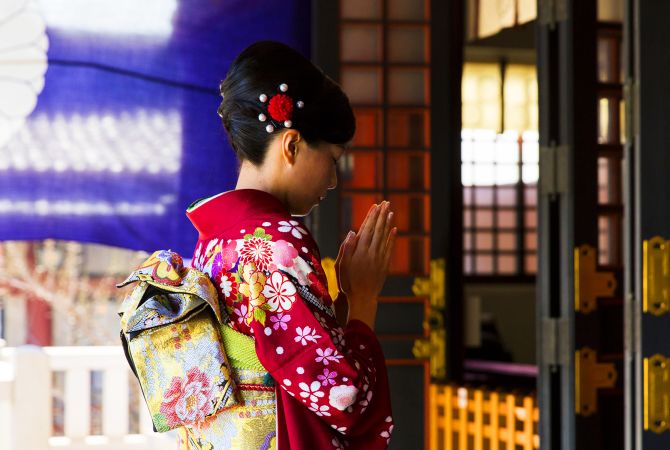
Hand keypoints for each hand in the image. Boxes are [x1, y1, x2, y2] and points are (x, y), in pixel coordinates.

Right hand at [336, 201, 396, 328]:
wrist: (361, 298)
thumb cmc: (347, 282)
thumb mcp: (341, 265)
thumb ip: (346, 248)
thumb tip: (352, 232)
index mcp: (360, 250)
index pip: (367, 229)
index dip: (371, 216)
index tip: (375, 206)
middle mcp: (371, 252)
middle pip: (377, 230)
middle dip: (381, 215)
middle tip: (386, 203)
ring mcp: (380, 258)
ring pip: (385, 237)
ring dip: (388, 223)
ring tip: (390, 212)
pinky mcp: (385, 264)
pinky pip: (389, 248)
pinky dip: (392, 238)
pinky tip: (394, 229)